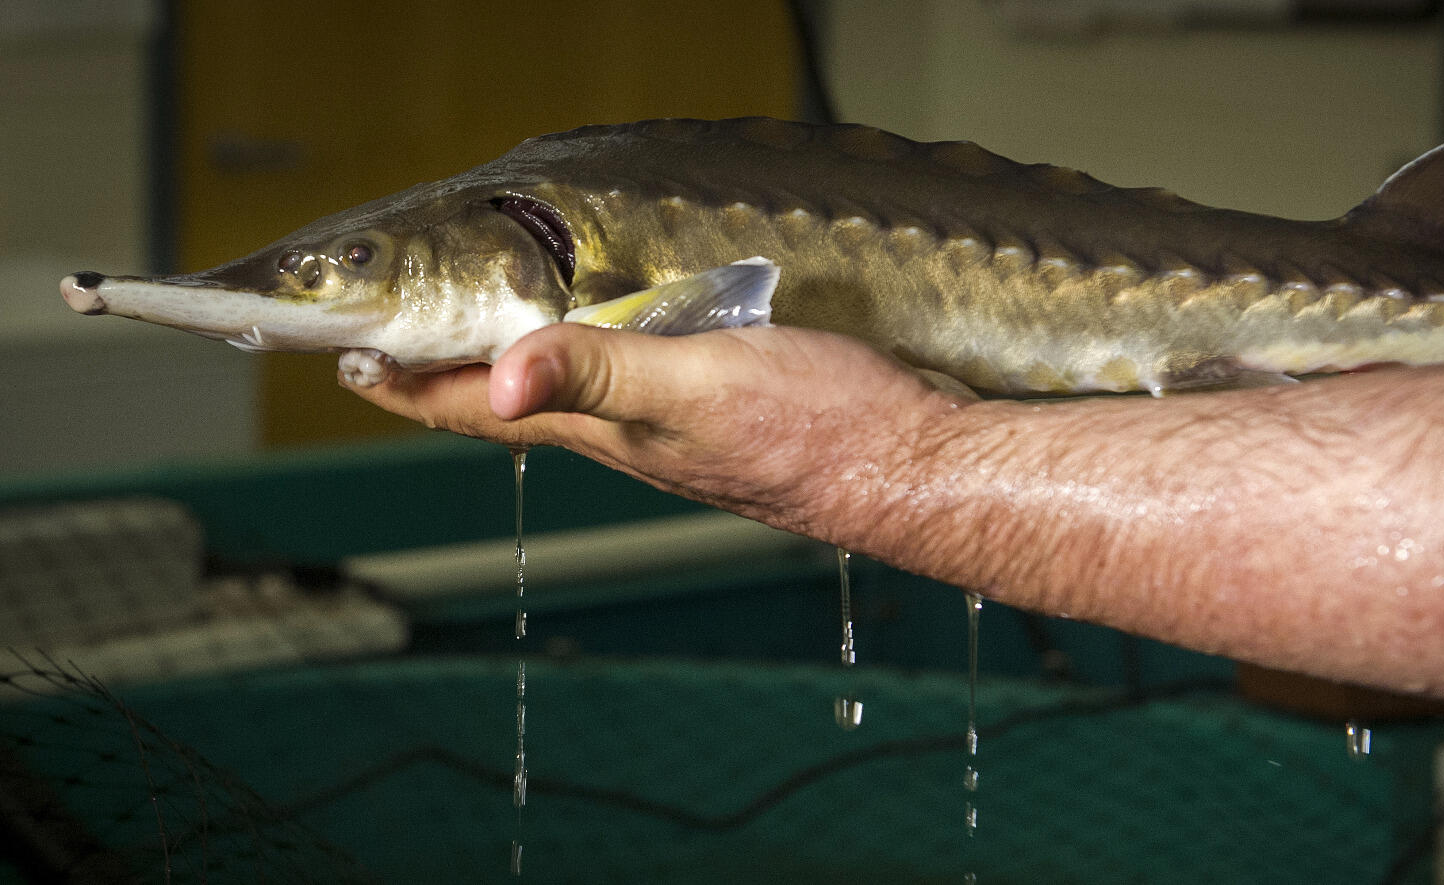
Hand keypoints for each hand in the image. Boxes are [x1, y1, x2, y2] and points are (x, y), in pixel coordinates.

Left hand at [347, 322, 965, 529]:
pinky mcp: (726, 417)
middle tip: (398, 349)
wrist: (914, 470)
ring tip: (483, 342)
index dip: (413, 389)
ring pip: (575, 403)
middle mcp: (634, 439)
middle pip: (517, 411)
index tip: (353, 365)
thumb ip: (602, 372)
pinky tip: (615, 343)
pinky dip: (594, 364)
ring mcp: (680, 435)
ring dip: (516, 373)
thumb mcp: (699, 386)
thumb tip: (497, 383)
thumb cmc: (817, 430)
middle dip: (450, 381)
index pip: (484, 413)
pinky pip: (633, 389)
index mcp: (612, 430)